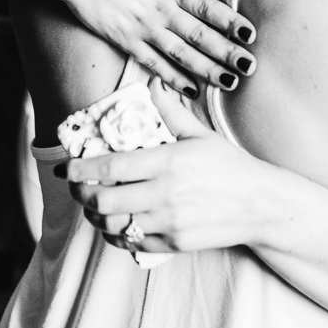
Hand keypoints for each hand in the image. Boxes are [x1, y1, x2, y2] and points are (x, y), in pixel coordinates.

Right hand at [41, 0, 256, 95]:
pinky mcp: (124, 40)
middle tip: (250, 67)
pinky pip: (153, 63)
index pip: (208, 8)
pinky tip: (191, 88)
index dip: (231, 22)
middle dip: (227, 53)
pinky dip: (173, 77)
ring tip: (230, 82)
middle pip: (200, 36)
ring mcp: (142, 28)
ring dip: (207, 70)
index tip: (251, 35)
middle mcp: (160, 10)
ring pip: (181, 55)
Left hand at [61, 83, 276, 253]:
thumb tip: (152, 83)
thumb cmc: (230, 166)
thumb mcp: (201, 134)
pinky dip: (116, 235)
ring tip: (93, 204)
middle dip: (82, 194)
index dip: (81, 169)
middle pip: (103, 201)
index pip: (110, 167)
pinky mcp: (174, 244)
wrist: (260, 204)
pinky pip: (131, 244)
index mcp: (168, 162)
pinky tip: (115, 224)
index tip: (66, 167)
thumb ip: (171, 111)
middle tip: (77, 186)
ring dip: (95, 216)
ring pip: (113, 225)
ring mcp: (168, 222)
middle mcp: (165, 194)